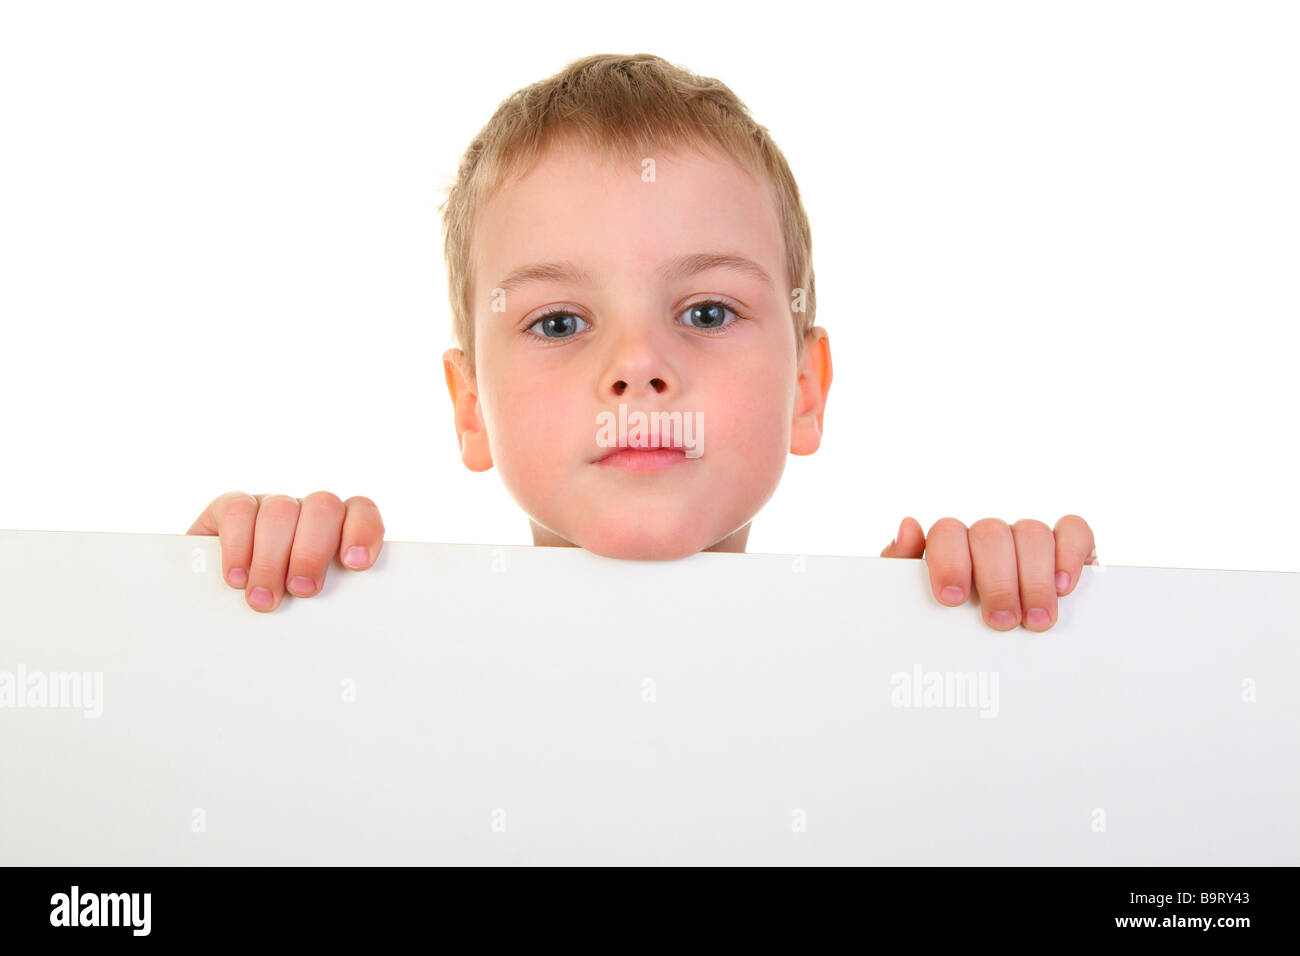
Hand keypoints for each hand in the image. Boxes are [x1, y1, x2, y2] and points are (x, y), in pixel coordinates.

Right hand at [187, 491, 384, 612]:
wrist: (222, 611)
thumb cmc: (283, 610)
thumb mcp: (312, 605)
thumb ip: (332, 601)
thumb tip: (346, 630)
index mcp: (337, 528)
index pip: (361, 510)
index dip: (362, 531)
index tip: (356, 564)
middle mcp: (306, 511)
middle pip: (323, 507)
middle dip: (312, 552)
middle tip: (302, 591)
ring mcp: (270, 505)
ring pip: (280, 510)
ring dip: (272, 559)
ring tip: (264, 599)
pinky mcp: (229, 507)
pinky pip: (237, 510)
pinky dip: (238, 546)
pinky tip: (237, 577)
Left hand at [880, 515, 1096, 631]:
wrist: (993, 667)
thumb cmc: (951, 630)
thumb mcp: (921, 609)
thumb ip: (903, 568)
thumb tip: (909, 526)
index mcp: (951, 546)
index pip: (947, 531)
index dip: (950, 561)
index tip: (953, 599)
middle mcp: (989, 538)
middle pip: (991, 534)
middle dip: (996, 581)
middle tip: (1000, 623)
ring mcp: (1028, 540)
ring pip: (1032, 533)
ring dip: (1034, 579)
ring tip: (1035, 620)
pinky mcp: (1068, 547)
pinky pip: (1074, 530)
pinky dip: (1069, 554)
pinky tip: (1063, 588)